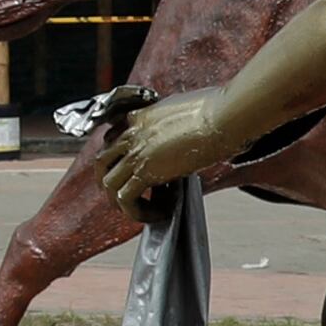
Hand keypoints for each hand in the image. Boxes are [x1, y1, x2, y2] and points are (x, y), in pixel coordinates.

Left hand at [91, 93, 233, 207]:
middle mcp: (133, 132)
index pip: (113, 138)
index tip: (129, 171)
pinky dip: (136, 211)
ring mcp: (136, 151)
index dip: (118, 159)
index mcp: (141, 115)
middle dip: (107, 181)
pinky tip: (156, 214)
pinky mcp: (146, 170)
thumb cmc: (216, 110)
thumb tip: (180, 137)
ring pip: (109, 182)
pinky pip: (126, 197)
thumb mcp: (184, 111)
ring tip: (137, 211)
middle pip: (102, 161)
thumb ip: (173, 124)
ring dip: (119, 201)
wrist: (223, 116)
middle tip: (118, 195)